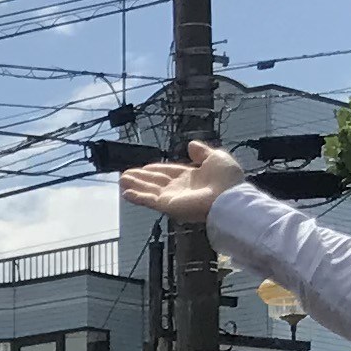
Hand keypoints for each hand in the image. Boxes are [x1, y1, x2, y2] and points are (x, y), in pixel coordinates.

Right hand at [118, 139, 250, 224]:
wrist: (229, 197)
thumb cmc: (228, 180)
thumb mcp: (216, 157)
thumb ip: (202, 151)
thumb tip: (191, 144)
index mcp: (191, 177)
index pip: (169, 172)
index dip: (156, 169)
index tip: (144, 166)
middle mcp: (180, 188)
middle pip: (156, 181)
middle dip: (140, 177)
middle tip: (126, 174)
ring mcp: (173, 198)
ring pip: (149, 190)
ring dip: (135, 185)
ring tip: (121, 180)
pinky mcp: (169, 206)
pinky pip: (149, 200)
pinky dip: (137, 197)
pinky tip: (126, 193)